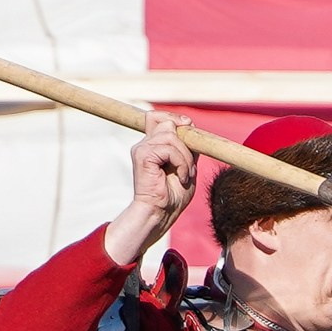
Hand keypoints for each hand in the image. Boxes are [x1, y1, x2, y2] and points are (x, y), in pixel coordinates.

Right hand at [103, 113, 198, 265]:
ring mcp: (142, 149)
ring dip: (185, 157)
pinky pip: (169, 149)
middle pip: (167, 123)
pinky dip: (181, 162)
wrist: (161, 213)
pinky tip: (181, 176)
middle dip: (185, 142)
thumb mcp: (186, 165)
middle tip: (189, 165)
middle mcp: (144, 144)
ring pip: (171, 136)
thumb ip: (187, 146)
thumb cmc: (173, 195)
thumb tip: (189, 124)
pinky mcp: (143, 156)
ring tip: (185, 174)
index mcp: (152, 146)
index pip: (157, 118)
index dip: (173, 118)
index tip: (188, 125)